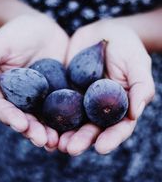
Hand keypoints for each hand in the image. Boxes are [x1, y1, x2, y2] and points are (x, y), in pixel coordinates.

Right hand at [0, 12, 68, 148]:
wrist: (44, 28)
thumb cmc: (17, 33)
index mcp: (1, 92)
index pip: (3, 109)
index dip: (11, 118)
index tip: (21, 125)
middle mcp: (20, 102)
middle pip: (24, 121)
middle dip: (32, 132)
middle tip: (43, 141)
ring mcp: (40, 102)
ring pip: (42, 122)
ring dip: (48, 134)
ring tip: (56, 142)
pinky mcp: (57, 99)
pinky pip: (60, 114)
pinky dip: (64, 125)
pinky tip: (71, 133)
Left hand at [58, 19, 154, 154]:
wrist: (101, 33)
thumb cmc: (126, 46)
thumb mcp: (137, 62)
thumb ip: (141, 86)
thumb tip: (136, 114)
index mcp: (121, 107)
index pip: (119, 128)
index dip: (111, 139)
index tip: (101, 148)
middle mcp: (100, 110)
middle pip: (92, 130)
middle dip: (82, 141)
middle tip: (70, 149)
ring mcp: (81, 103)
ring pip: (73, 123)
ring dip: (64, 135)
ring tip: (54, 144)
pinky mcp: (64, 94)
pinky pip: (56, 108)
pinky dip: (49, 119)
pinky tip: (41, 126)